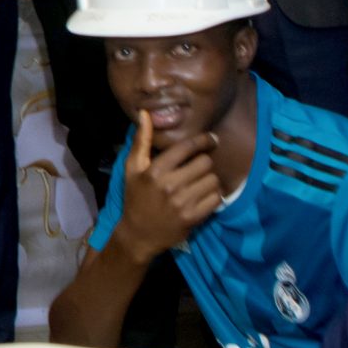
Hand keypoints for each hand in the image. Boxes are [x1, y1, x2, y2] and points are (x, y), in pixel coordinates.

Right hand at [113, 109, 223, 260]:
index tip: (211, 139)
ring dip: (210, 180)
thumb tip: (145, 114)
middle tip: (198, 168)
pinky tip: (203, 196)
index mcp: (155, 170)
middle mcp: (169, 185)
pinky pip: (216, 199)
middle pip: (205, 163)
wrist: (139, 234)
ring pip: (213, 180)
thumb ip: (141, 140)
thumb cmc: (136, 197)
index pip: (187, 147)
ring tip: (200, 183)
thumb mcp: (132, 168)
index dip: (203, 140)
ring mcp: (182, 202)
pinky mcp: (193, 218)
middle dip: (204, 163)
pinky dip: (213, 196)